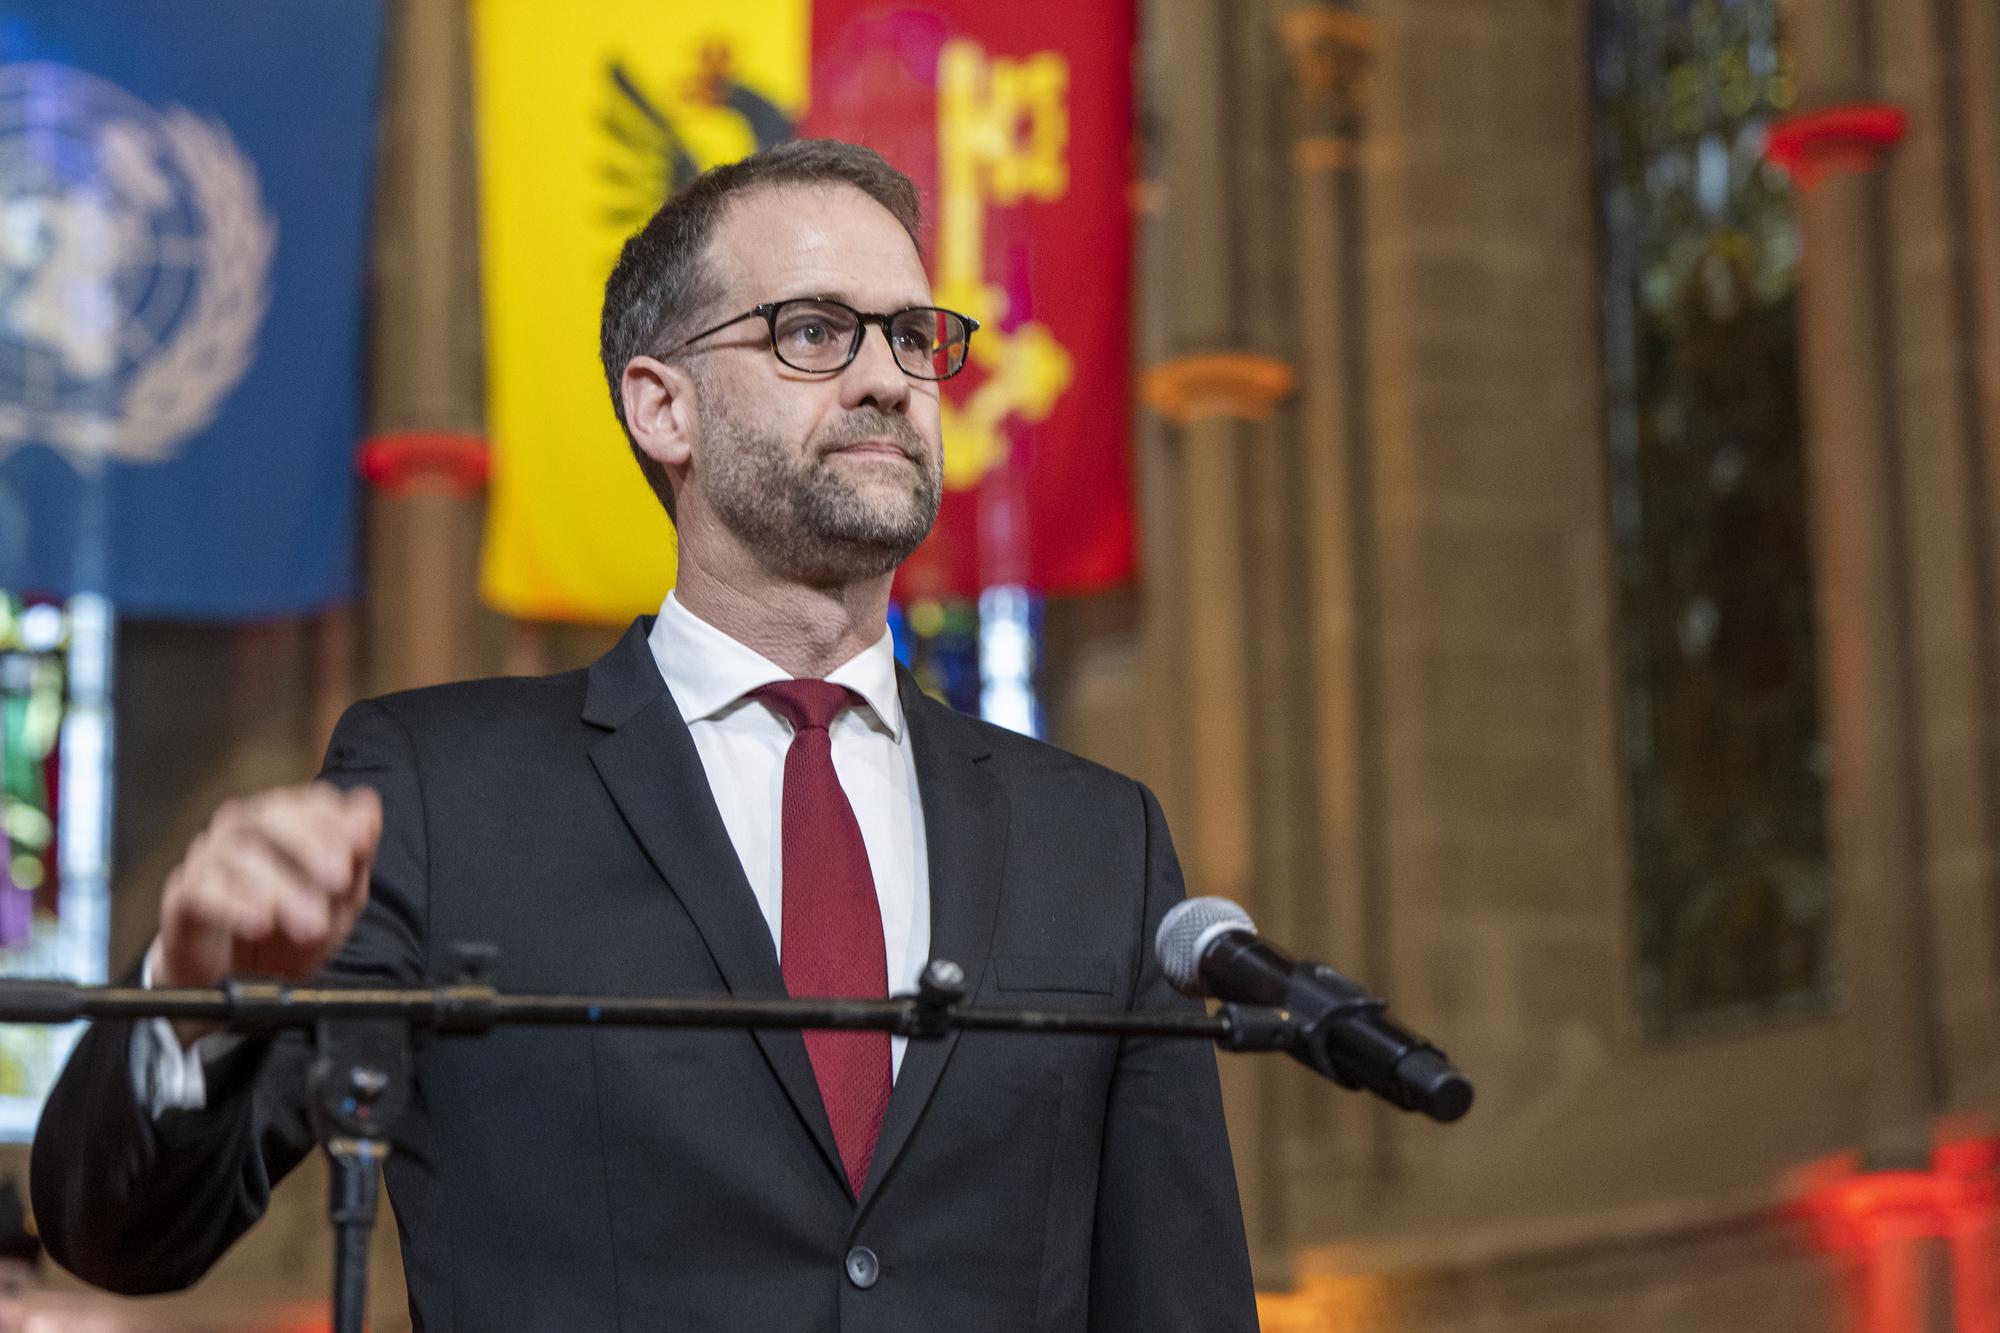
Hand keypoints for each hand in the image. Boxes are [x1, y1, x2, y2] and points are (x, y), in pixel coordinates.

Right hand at [155, 783, 380, 1042]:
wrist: (243, 980)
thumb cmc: (293, 932)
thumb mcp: (340, 902)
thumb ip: (356, 856)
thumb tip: (368, 809)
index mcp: (289, 822)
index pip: (312, 801)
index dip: (335, 823)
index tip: (356, 853)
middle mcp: (245, 829)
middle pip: (270, 814)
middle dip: (308, 844)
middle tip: (336, 880)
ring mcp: (210, 857)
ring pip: (238, 853)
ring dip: (279, 886)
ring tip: (309, 922)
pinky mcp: (183, 893)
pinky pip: (201, 887)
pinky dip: (233, 904)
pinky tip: (259, 922)